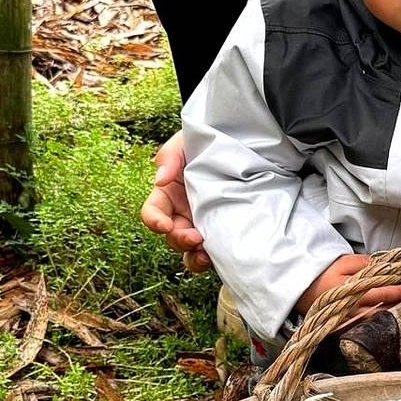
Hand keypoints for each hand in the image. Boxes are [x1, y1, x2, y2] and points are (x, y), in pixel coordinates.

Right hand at [140, 131, 210, 270]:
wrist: (247, 145)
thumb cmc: (210, 142)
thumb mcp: (187, 142)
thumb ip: (171, 156)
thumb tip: (160, 180)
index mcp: (169, 194)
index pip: (152, 213)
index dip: (154, 221)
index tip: (164, 224)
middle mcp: (182, 213)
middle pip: (171, 236)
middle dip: (180, 240)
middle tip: (196, 237)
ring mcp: (202, 224)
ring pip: (189, 251)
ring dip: (193, 257)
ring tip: (205, 256)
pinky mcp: (222, 231)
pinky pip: (213, 253)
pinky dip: (213, 259)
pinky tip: (221, 255)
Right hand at [295, 251, 400, 316]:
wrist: (302, 290)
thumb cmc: (323, 274)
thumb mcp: (343, 261)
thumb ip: (364, 263)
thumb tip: (383, 266)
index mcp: (351, 290)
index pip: (380, 292)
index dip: (397, 291)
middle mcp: (352, 308)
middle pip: (381, 310)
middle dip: (399, 306)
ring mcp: (349, 320)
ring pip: (375, 320)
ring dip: (391, 315)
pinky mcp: (345, 326)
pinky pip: (365, 326)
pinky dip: (379, 323)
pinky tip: (389, 318)